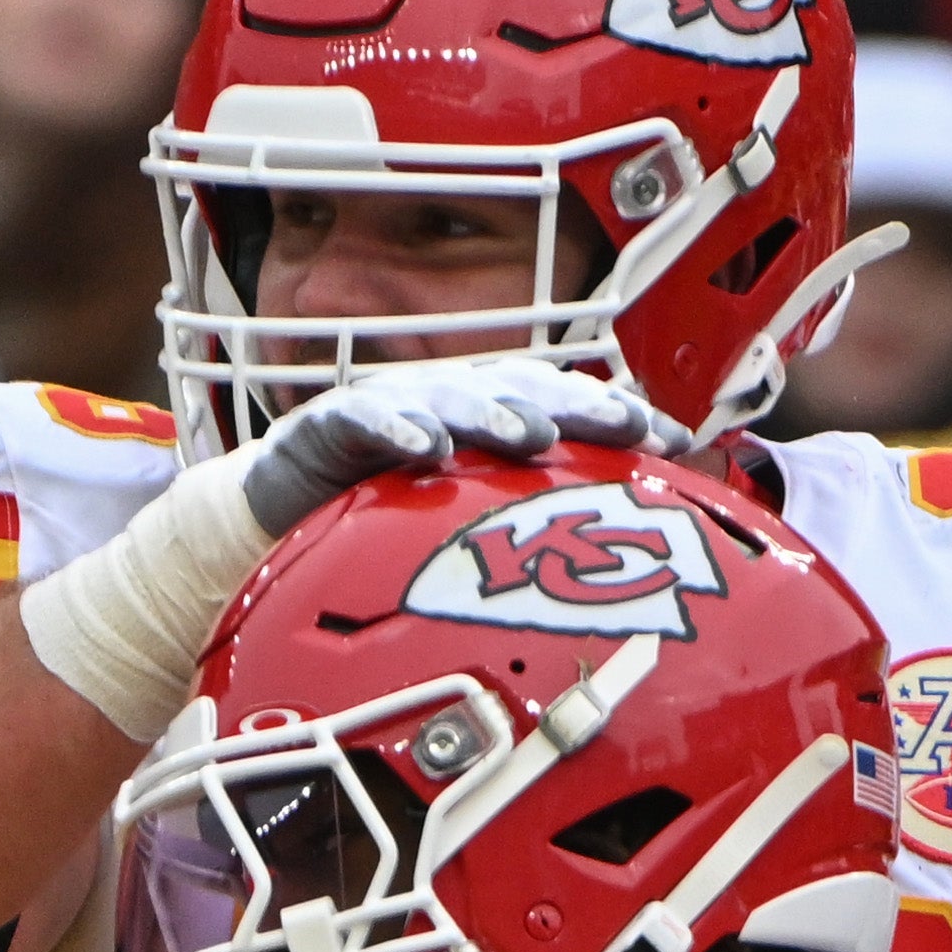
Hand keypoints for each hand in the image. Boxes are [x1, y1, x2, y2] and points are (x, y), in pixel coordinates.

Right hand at [237, 359, 683, 536]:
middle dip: (576, 406)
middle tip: (624, 426)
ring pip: (449, 396)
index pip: (568, 408)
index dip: (620, 421)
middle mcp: (448, 405)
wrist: (276, 530)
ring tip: (529, 434)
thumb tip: (635, 561)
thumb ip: (540, 531)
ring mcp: (390, 408)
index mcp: (492, 421)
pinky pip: (361, 417)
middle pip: (521, 391)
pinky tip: (426, 446)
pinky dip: (394, 425)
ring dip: (493, 411)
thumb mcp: (475, 535)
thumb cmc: (387, 531)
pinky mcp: (327, 426)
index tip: (675, 446)